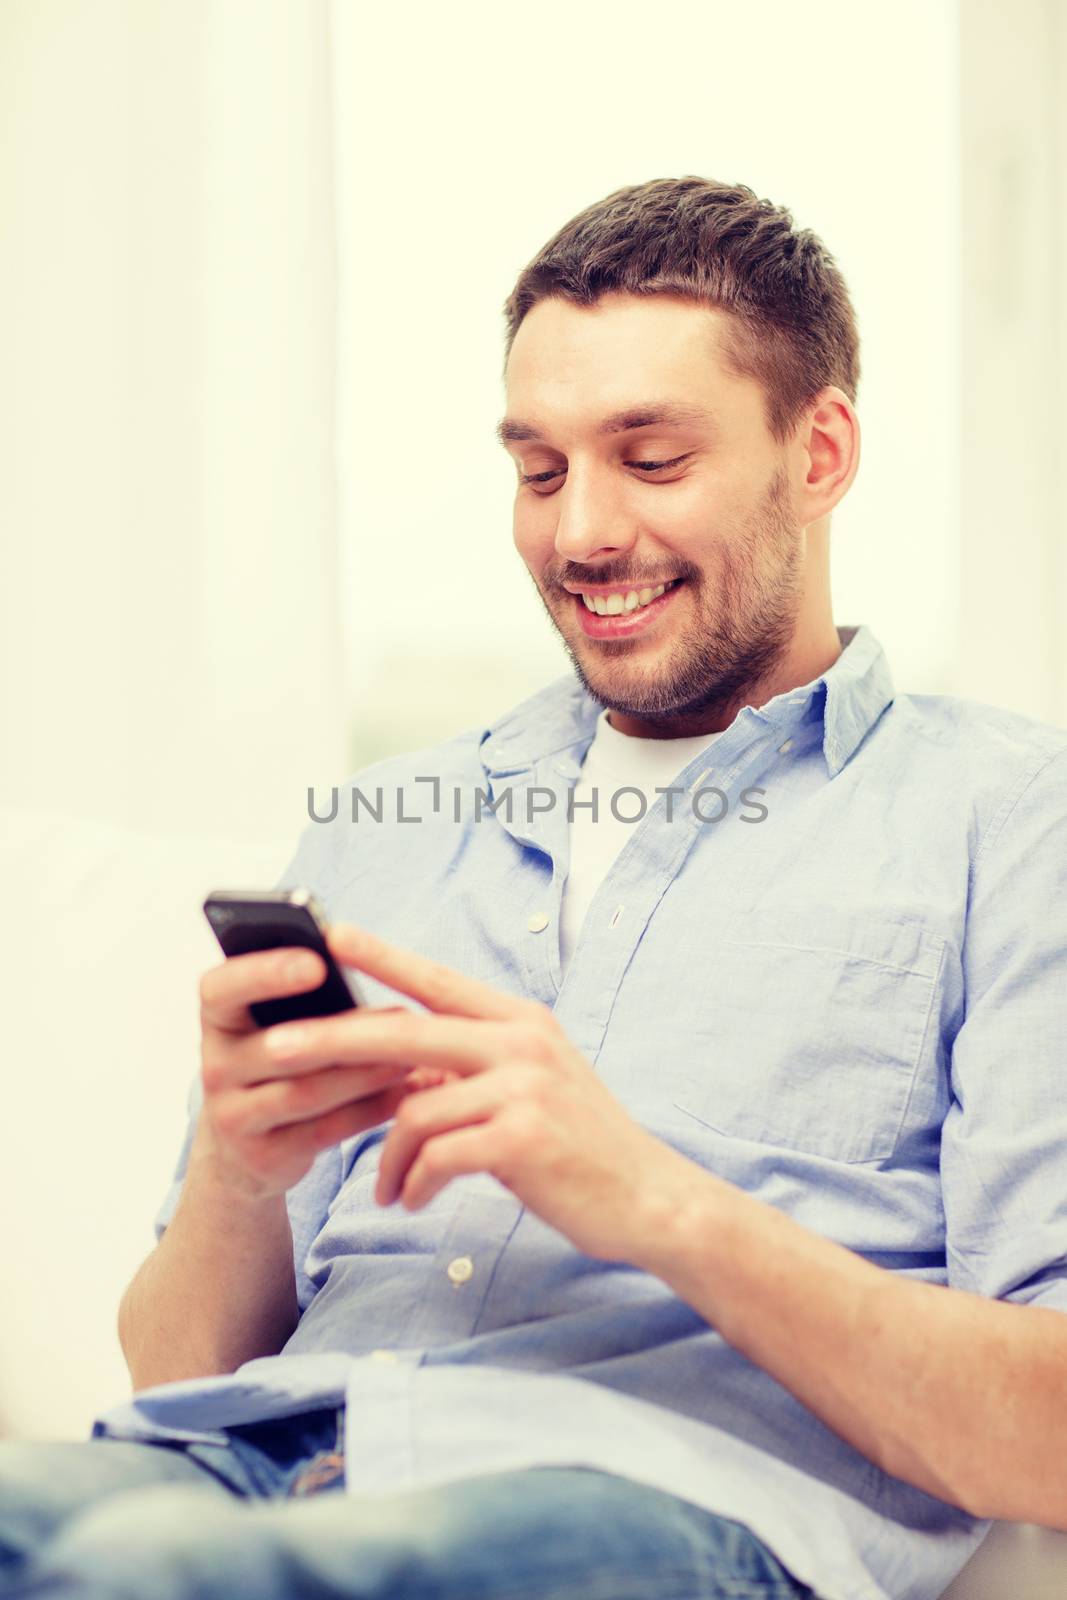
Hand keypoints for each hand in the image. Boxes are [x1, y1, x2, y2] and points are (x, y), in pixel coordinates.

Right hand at [195, 944, 448, 1201]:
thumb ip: (306, 994)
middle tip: (400, 1017)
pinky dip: (370, 1109)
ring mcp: (234, 1117)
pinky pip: (325, 1130)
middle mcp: (215, 1067)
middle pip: (276, 1048)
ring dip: (365, 1073)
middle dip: (341, 1033)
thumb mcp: (274, 1024)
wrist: (245, 1148)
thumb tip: (368, 955)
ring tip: (413, 1054)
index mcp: (218, 1019)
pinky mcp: (265, 1157)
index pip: (221, 988)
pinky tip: (406, 1091)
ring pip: (306, 1092)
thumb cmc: (277, 1060)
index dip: (264, 973)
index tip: (316, 963)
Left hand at [257, 921, 695, 1263]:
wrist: (648, 1198)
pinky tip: (413, 1200)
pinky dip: (414, 1182)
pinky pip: (436, 1156)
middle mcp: (521, 1043)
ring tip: (389, 1187)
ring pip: (414, 1110)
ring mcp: (524, 1088)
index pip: (439, 980)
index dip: (383, 956)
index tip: (331, 935)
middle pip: (406, 1034)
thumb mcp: (533, 1087)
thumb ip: (474, 1068)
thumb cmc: (582, 1146)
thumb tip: (407, 1070)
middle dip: (334, 1041)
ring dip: (390, 1157)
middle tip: (276, 1049)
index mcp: (521, 1021)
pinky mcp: (521, 1137)